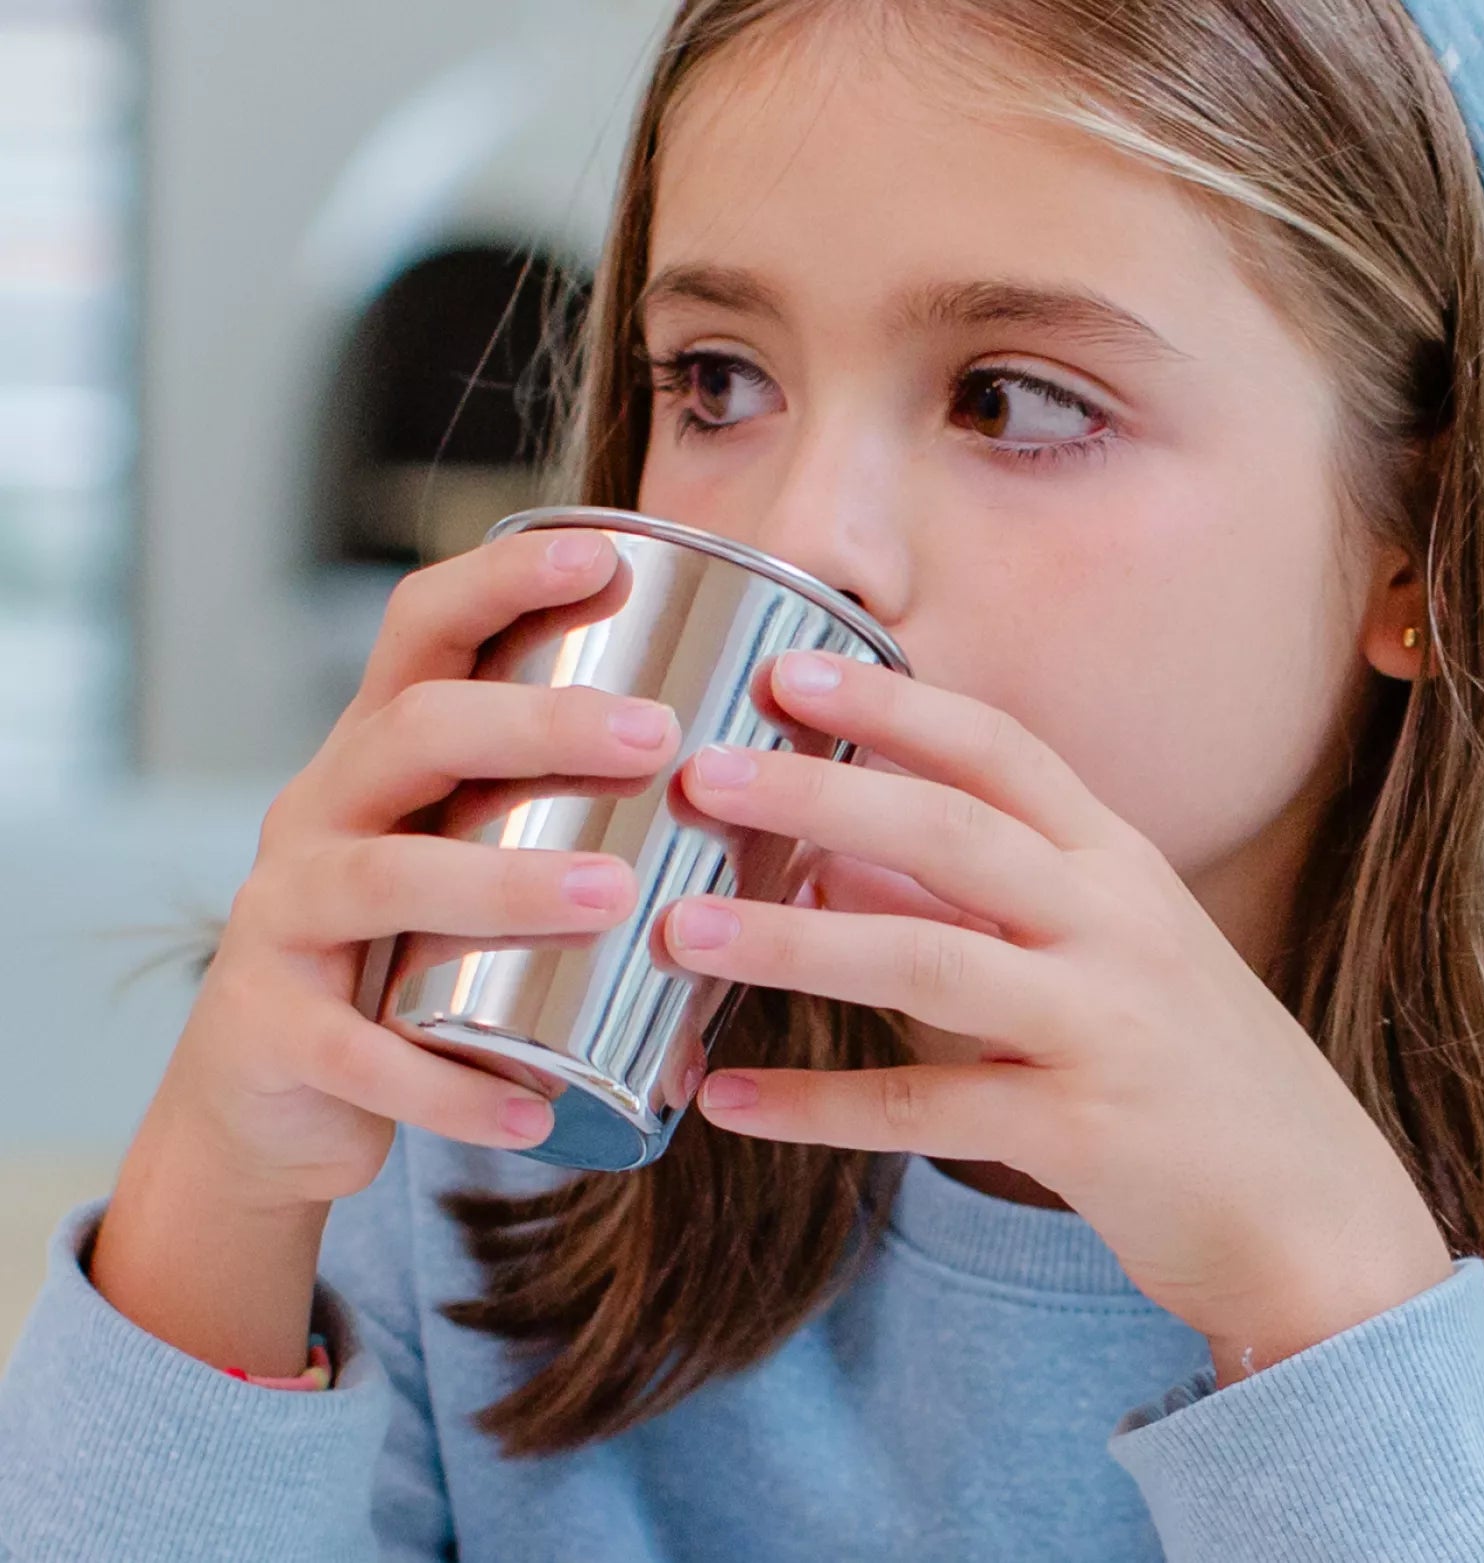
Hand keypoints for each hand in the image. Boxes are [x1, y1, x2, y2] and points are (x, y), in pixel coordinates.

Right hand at [150, 529, 681, 1208]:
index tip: (606, 554)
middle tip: (653, 738)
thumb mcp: (469, 855)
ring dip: (500, 887)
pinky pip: (359, 1055)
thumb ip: (564, 814)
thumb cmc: (413, 950)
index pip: (423, 632)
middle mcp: (321, 812)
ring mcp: (283, 918)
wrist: (276, 1090)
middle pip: (415, 732)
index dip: (502, 582)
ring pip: (383, 880)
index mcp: (379, 754)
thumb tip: (761, 788)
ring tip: (611, 902)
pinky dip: (446, 1087)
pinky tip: (531, 1113)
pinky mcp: (271, 1030)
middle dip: (533, 722)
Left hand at [666, 650, 1452, 1383]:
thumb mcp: (1092, 952)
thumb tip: (829, 862)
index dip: (892, 704)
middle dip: (821, 794)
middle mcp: (1116, 924)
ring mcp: (1105, 1024)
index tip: (787, 670)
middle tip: (704, 775)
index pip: (997, 751)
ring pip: (928, 963)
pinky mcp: (1086, 1132)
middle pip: (952, 833)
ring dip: (796, 945)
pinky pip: (927, 1112)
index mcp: (1117, 862)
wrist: (1308, 1211)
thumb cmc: (1183, 1060)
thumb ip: (967, 903)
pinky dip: (821, 1105)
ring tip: (683, 931)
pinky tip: (730, 1097)